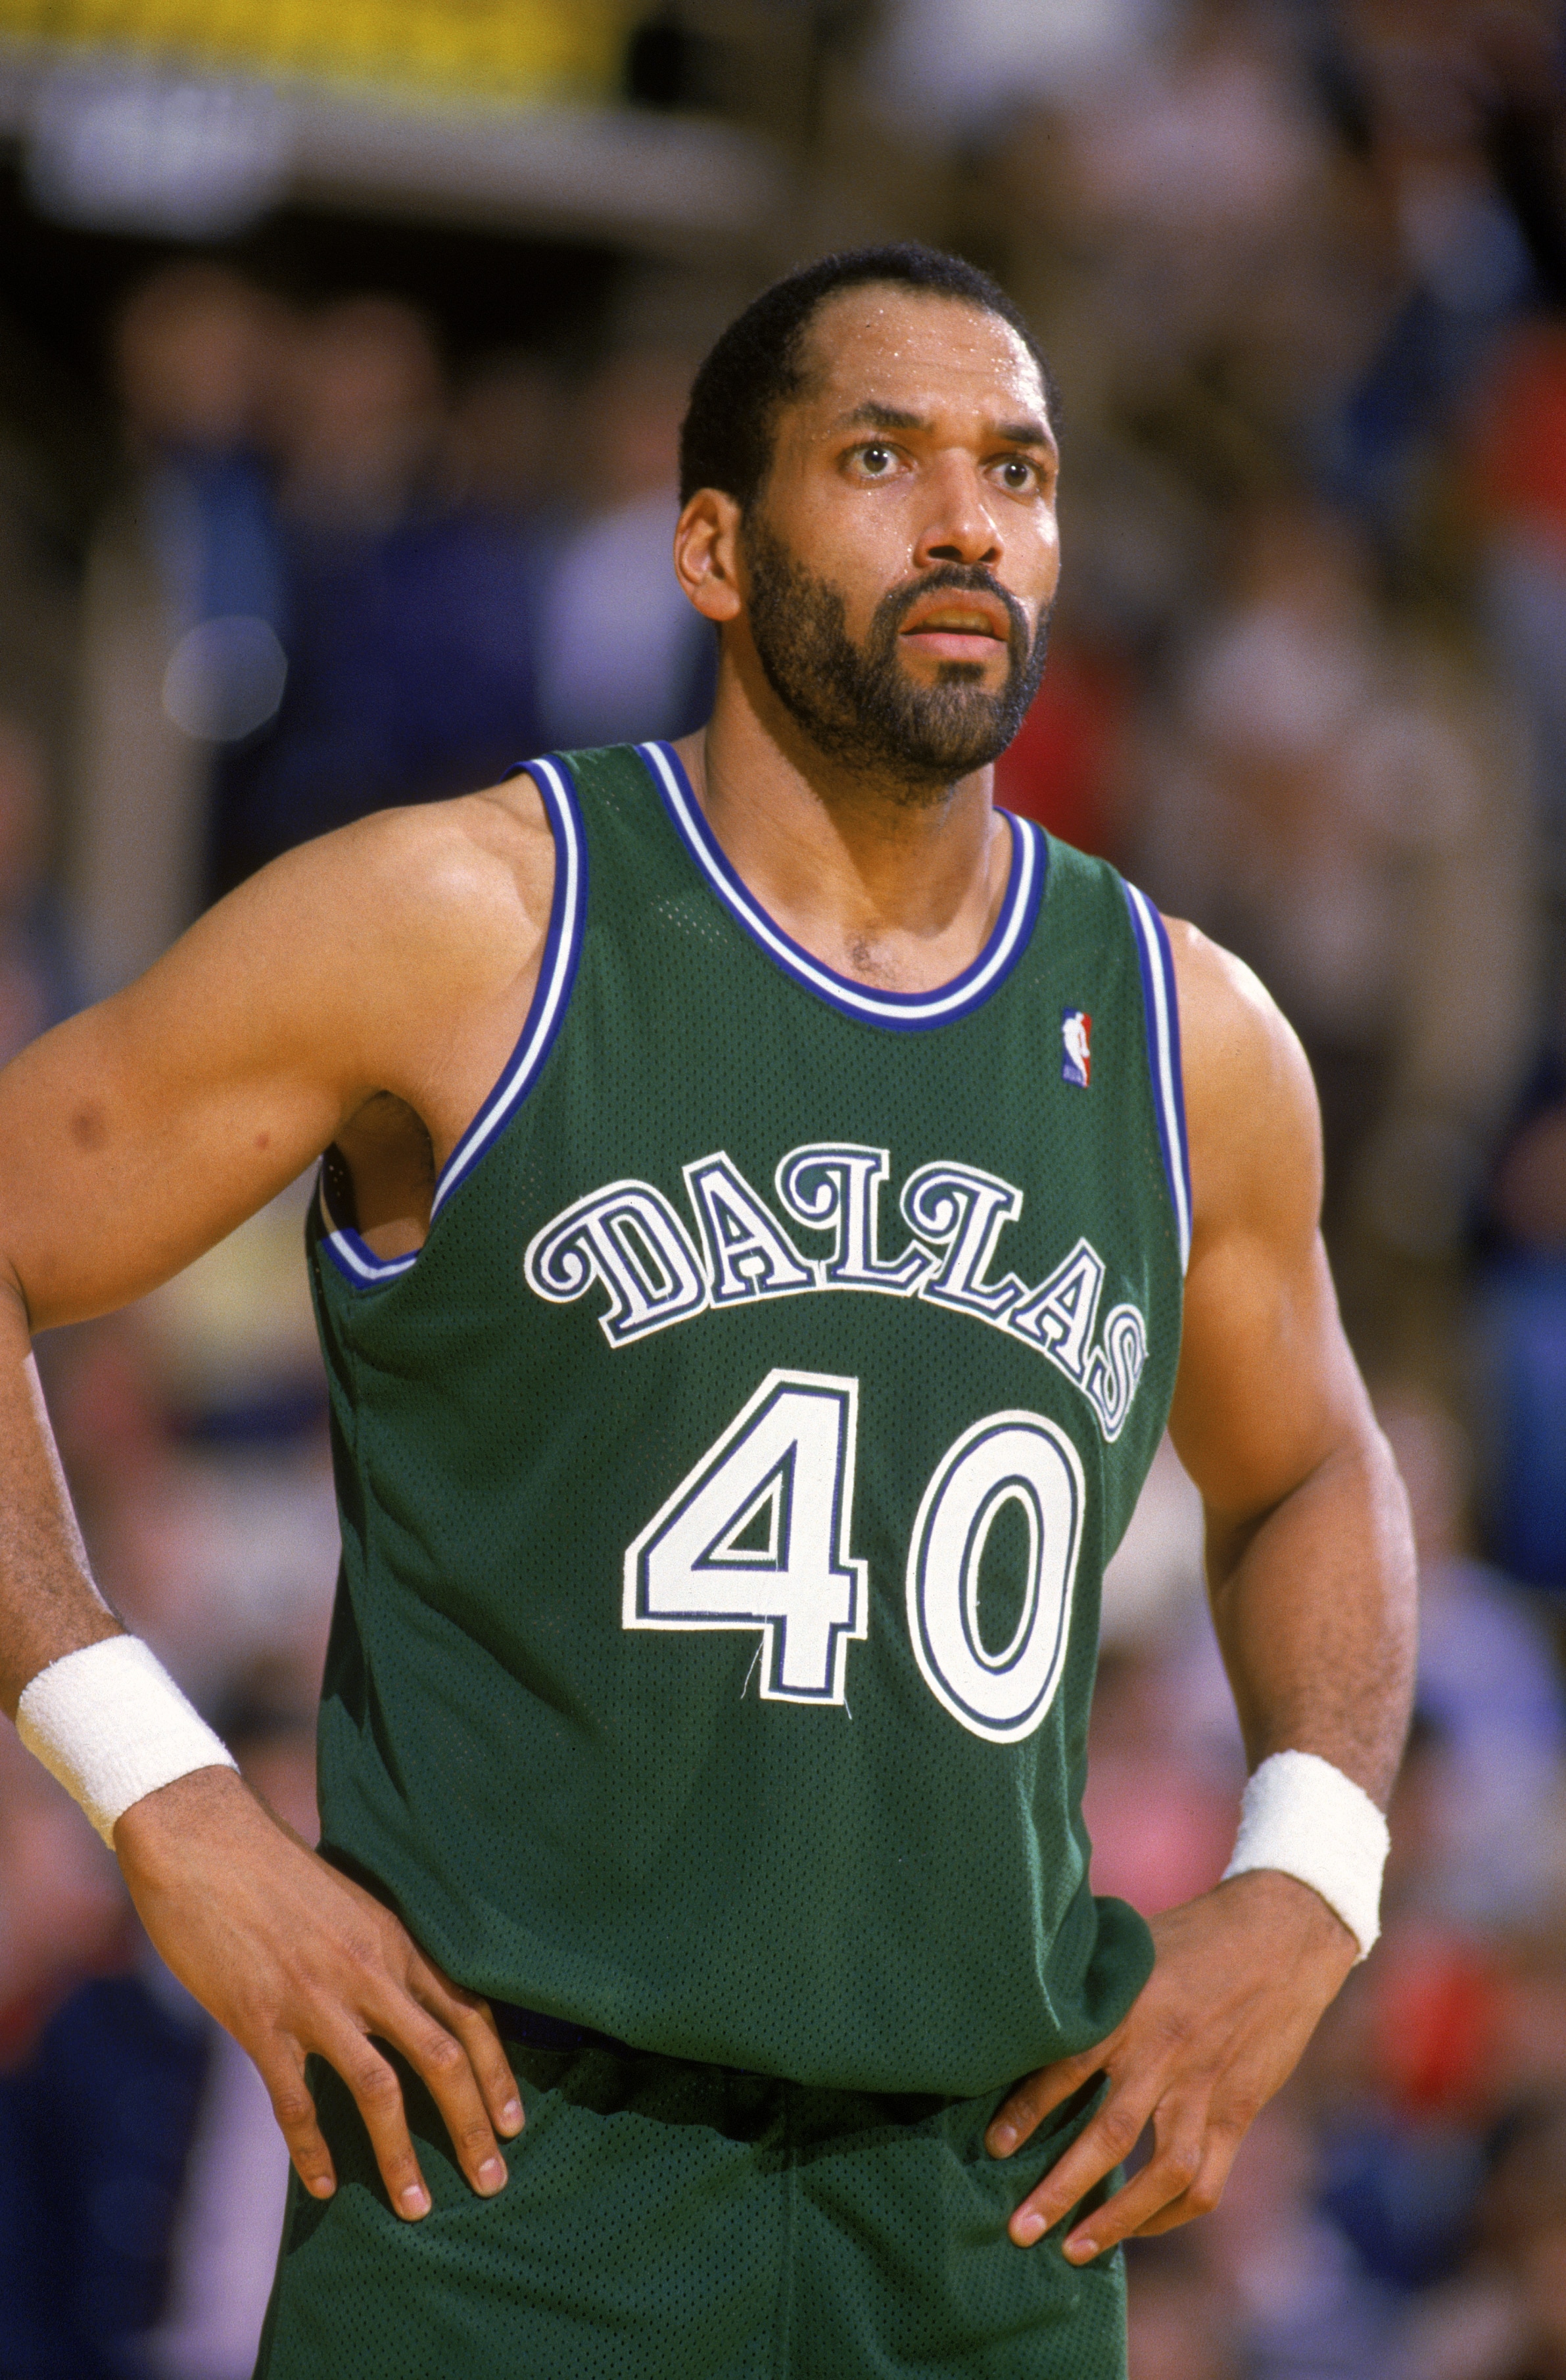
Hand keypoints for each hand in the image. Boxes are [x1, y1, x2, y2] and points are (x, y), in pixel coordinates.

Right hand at [114, 1765, 522, 2219]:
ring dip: (402, 2157)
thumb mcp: (350, 1902)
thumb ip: (381, 1953)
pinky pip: (297, 2101)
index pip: (468, 2012)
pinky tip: (326, 2185)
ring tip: (417, 2207)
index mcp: (395, 1939)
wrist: (202, 1839)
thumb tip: (409, 2004)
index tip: (513, 2123)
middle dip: (473, 2125)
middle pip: (442, 2058)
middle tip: (492, 2182)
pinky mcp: (260, 2021)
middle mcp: (368, 1971)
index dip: (496, 2073)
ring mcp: (315, 1999)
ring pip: (380, 2090)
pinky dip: (314, 2149)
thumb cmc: (274, 1869)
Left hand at [986, 1869, 1357, 2256]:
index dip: (1026, 2111)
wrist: (1282, 1935)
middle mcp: (1164, 2054)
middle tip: (1019, 2228)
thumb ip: (1092, 1987)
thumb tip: (1027, 2009)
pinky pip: (1205, 2179)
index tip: (993, 2146)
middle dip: (1060, 2187)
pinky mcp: (1239, 2109)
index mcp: (1128, 2008)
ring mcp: (1205, 2088)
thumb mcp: (1134, 1947)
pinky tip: (1138, 2228)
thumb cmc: (1194, 1936)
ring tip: (1072, 2249)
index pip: (1065, 2069)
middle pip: (1107, 2135)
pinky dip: (1170, 2213)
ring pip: (1160, 2172)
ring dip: (1116, 2219)